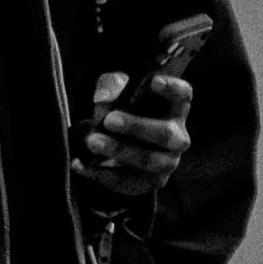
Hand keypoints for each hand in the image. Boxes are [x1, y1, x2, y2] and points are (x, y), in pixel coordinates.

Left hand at [79, 69, 192, 203]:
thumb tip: (102, 97)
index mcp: (174, 107)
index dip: (172, 88)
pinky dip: (100, 173)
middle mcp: (177, 136)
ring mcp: (166, 162)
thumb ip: (111, 85)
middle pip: (165, 134)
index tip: (154, 81)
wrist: (119, 145)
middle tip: (109, 120)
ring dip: (119, 150)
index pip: (183, 95)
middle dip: (137, 127)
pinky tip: (79, 164)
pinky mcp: (149, 183)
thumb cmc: (124, 110)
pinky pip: (125, 181)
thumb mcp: (116, 91)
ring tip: (92, 141)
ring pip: (147, 160)